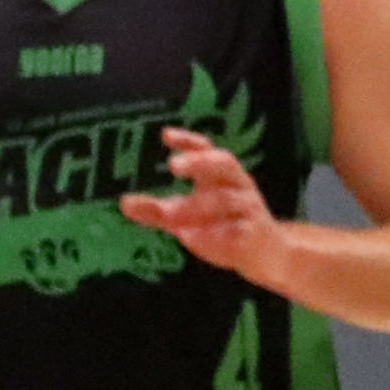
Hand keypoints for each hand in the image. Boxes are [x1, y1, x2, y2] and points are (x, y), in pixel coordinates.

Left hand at [119, 132, 289, 287]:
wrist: (266, 253)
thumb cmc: (223, 226)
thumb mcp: (186, 217)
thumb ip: (156, 210)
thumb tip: (123, 203)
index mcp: (221, 175)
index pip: (207, 149)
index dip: (189, 141)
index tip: (166, 135)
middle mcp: (238, 185)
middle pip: (225, 163)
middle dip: (200, 161)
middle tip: (172, 165)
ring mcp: (249, 209)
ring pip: (227, 199)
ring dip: (197, 205)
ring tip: (168, 215)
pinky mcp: (254, 234)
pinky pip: (238, 231)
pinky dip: (216, 234)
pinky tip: (191, 237)